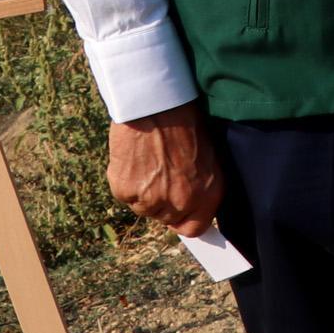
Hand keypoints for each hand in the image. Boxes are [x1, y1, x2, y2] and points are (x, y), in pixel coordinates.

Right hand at [107, 103, 222, 235]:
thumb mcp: (208, 155)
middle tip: (160, 174)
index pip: (196, 228)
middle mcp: (182, 202)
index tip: (178, 213)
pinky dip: (127, 181)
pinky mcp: (126, 191)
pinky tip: (134, 158)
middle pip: (166, 218)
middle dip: (163, 202)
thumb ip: (201, 184)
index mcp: (208, 193)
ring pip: (143, 208)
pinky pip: (125, 196)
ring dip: (143, 192)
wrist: (156, 104)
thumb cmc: (185, 122)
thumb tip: (192, 203)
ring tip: (148, 161)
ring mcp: (152, 199)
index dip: (184, 220)